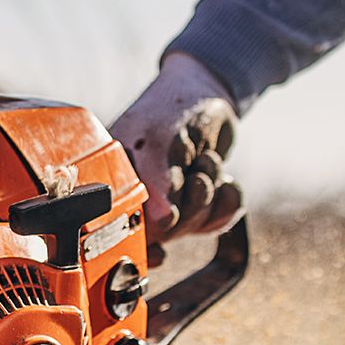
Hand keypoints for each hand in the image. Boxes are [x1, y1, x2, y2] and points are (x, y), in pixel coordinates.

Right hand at [110, 53, 243, 255]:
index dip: (143, 244)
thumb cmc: (172, 107)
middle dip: (191, 205)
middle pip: (166, 233)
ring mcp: (170, 200)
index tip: (160, 253)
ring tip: (205, 162)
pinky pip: (218, 221)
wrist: (208, 90)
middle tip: (194, 175)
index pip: (122, 228)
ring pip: (194, 226)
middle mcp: (139, 195)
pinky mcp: (197, 201)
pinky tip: (225, 180)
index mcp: (115, 180)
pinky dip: (228, 202)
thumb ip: (156, 181)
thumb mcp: (160, 139)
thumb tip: (160, 224)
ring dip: (210, 195)